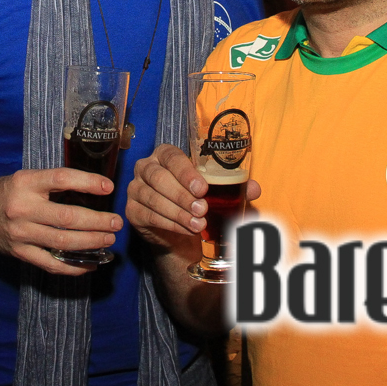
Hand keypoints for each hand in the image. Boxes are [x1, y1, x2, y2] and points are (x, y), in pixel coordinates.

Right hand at [0, 168, 122, 275]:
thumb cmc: (11, 191)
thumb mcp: (29, 177)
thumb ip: (56, 183)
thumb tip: (98, 188)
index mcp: (26, 183)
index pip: (61, 179)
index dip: (87, 182)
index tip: (108, 187)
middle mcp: (22, 208)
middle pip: (67, 217)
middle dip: (97, 221)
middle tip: (116, 222)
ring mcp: (20, 233)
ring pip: (62, 242)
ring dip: (91, 243)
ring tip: (109, 239)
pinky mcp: (20, 253)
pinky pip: (51, 264)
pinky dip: (74, 267)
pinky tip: (91, 264)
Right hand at [127, 144, 260, 248]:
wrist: (180, 230)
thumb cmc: (197, 201)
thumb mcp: (217, 193)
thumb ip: (235, 188)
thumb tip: (254, 188)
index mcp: (165, 155)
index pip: (171, 156)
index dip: (186, 172)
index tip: (202, 188)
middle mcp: (146, 167)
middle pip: (158, 177)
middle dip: (182, 195)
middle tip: (202, 209)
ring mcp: (136, 188)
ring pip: (152, 197)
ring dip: (177, 212)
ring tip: (198, 224)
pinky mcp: (132, 210)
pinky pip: (148, 215)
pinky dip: (169, 224)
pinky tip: (186, 229)